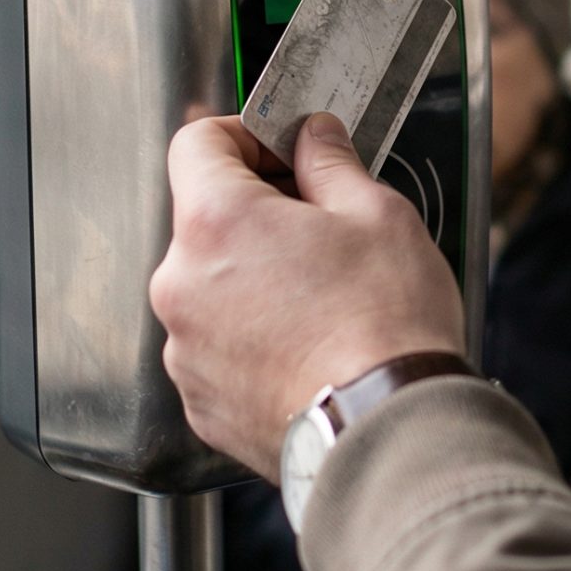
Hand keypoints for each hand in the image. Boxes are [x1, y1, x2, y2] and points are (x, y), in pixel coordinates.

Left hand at [150, 112, 464, 477]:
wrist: (389, 434)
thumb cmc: (386, 328)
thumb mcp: (377, 214)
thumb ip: (330, 162)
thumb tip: (313, 138)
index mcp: (216, 223)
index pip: (197, 143)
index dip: (244, 136)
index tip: (281, 151)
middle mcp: (181, 285)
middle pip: (206, 221)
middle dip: (260, 214)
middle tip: (324, 229)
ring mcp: (186, 350)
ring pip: (212, 288)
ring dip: (254, 281)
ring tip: (323, 301)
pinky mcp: (201, 402)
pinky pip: (218, 348)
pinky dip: (253, 341)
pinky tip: (308, 348)